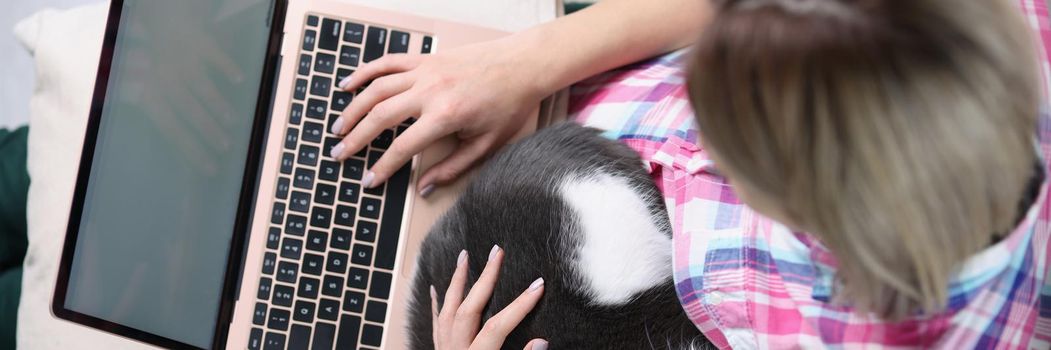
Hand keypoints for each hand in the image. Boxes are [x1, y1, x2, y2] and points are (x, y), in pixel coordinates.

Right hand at [329, 38, 546, 194]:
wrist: (522, 65)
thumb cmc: (509, 106)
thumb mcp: (487, 145)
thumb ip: (453, 168)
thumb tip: (423, 187)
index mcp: (445, 116)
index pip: (403, 147)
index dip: (382, 167)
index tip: (368, 181)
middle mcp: (430, 91)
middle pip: (380, 116)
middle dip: (356, 138)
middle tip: (339, 155)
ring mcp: (425, 71)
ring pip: (376, 89)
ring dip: (353, 109)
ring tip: (338, 128)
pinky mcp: (425, 59)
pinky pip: (387, 63)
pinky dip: (364, 73)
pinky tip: (347, 86)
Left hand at [431, 246, 547, 349]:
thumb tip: (542, 341)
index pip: (498, 326)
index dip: (520, 306)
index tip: (538, 285)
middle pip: (468, 309)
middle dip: (485, 279)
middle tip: (497, 252)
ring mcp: (444, 349)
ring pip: (448, 310)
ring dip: (457, 282)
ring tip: (464, 257)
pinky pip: (435, 323)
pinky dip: (437, 303)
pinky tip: (435, 288)